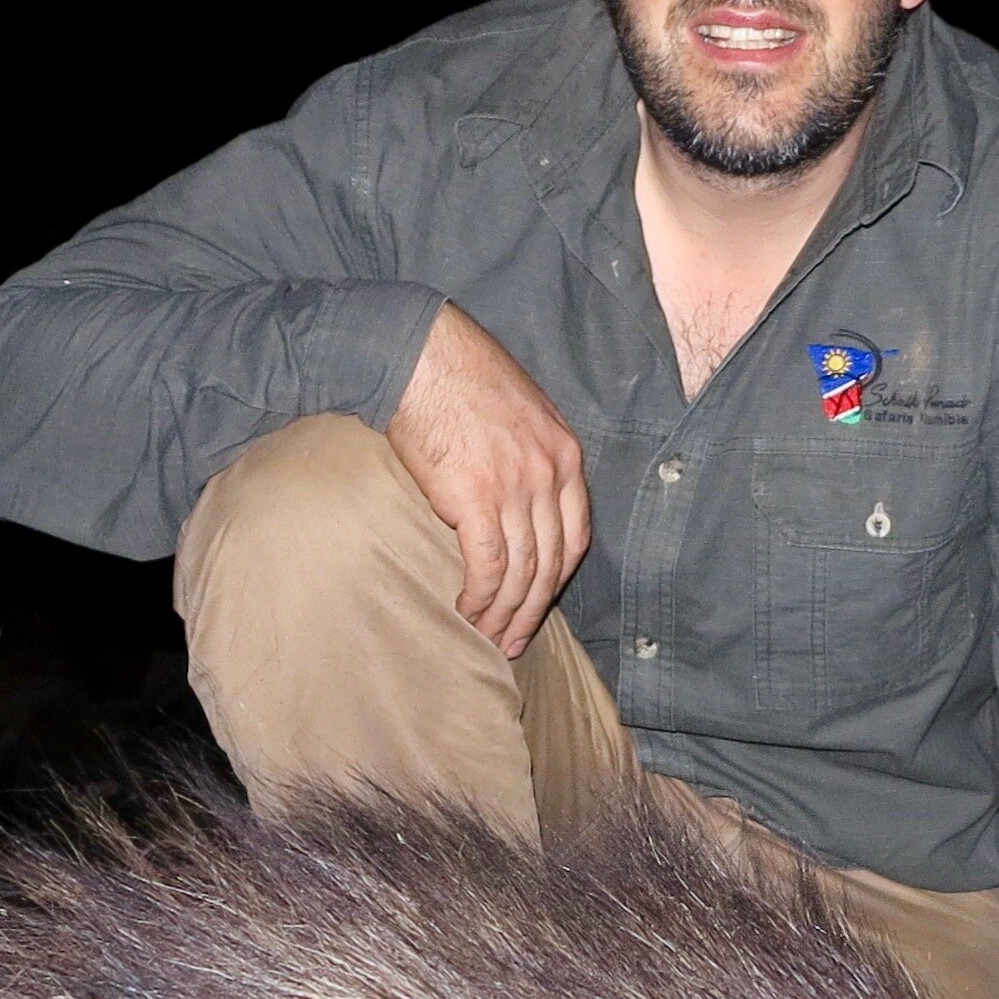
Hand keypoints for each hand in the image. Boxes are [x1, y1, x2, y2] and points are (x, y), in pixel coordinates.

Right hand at [384, 301, 590, 656]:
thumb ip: (533, 457)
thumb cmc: (460, 379)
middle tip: (515, 641)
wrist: (422, 357)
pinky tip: (467, 612)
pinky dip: (481, 597)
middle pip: (552, 564)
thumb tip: (521, 499)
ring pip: (522, 572)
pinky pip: (488, 566)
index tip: (539, 605)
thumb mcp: (522, 412)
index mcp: (566, 456)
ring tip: (489, 637)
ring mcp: (517, 489)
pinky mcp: (477, 500)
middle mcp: (549, 476)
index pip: (576, 537)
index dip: (557, 580)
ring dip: (506, 613)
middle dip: (534, 610)